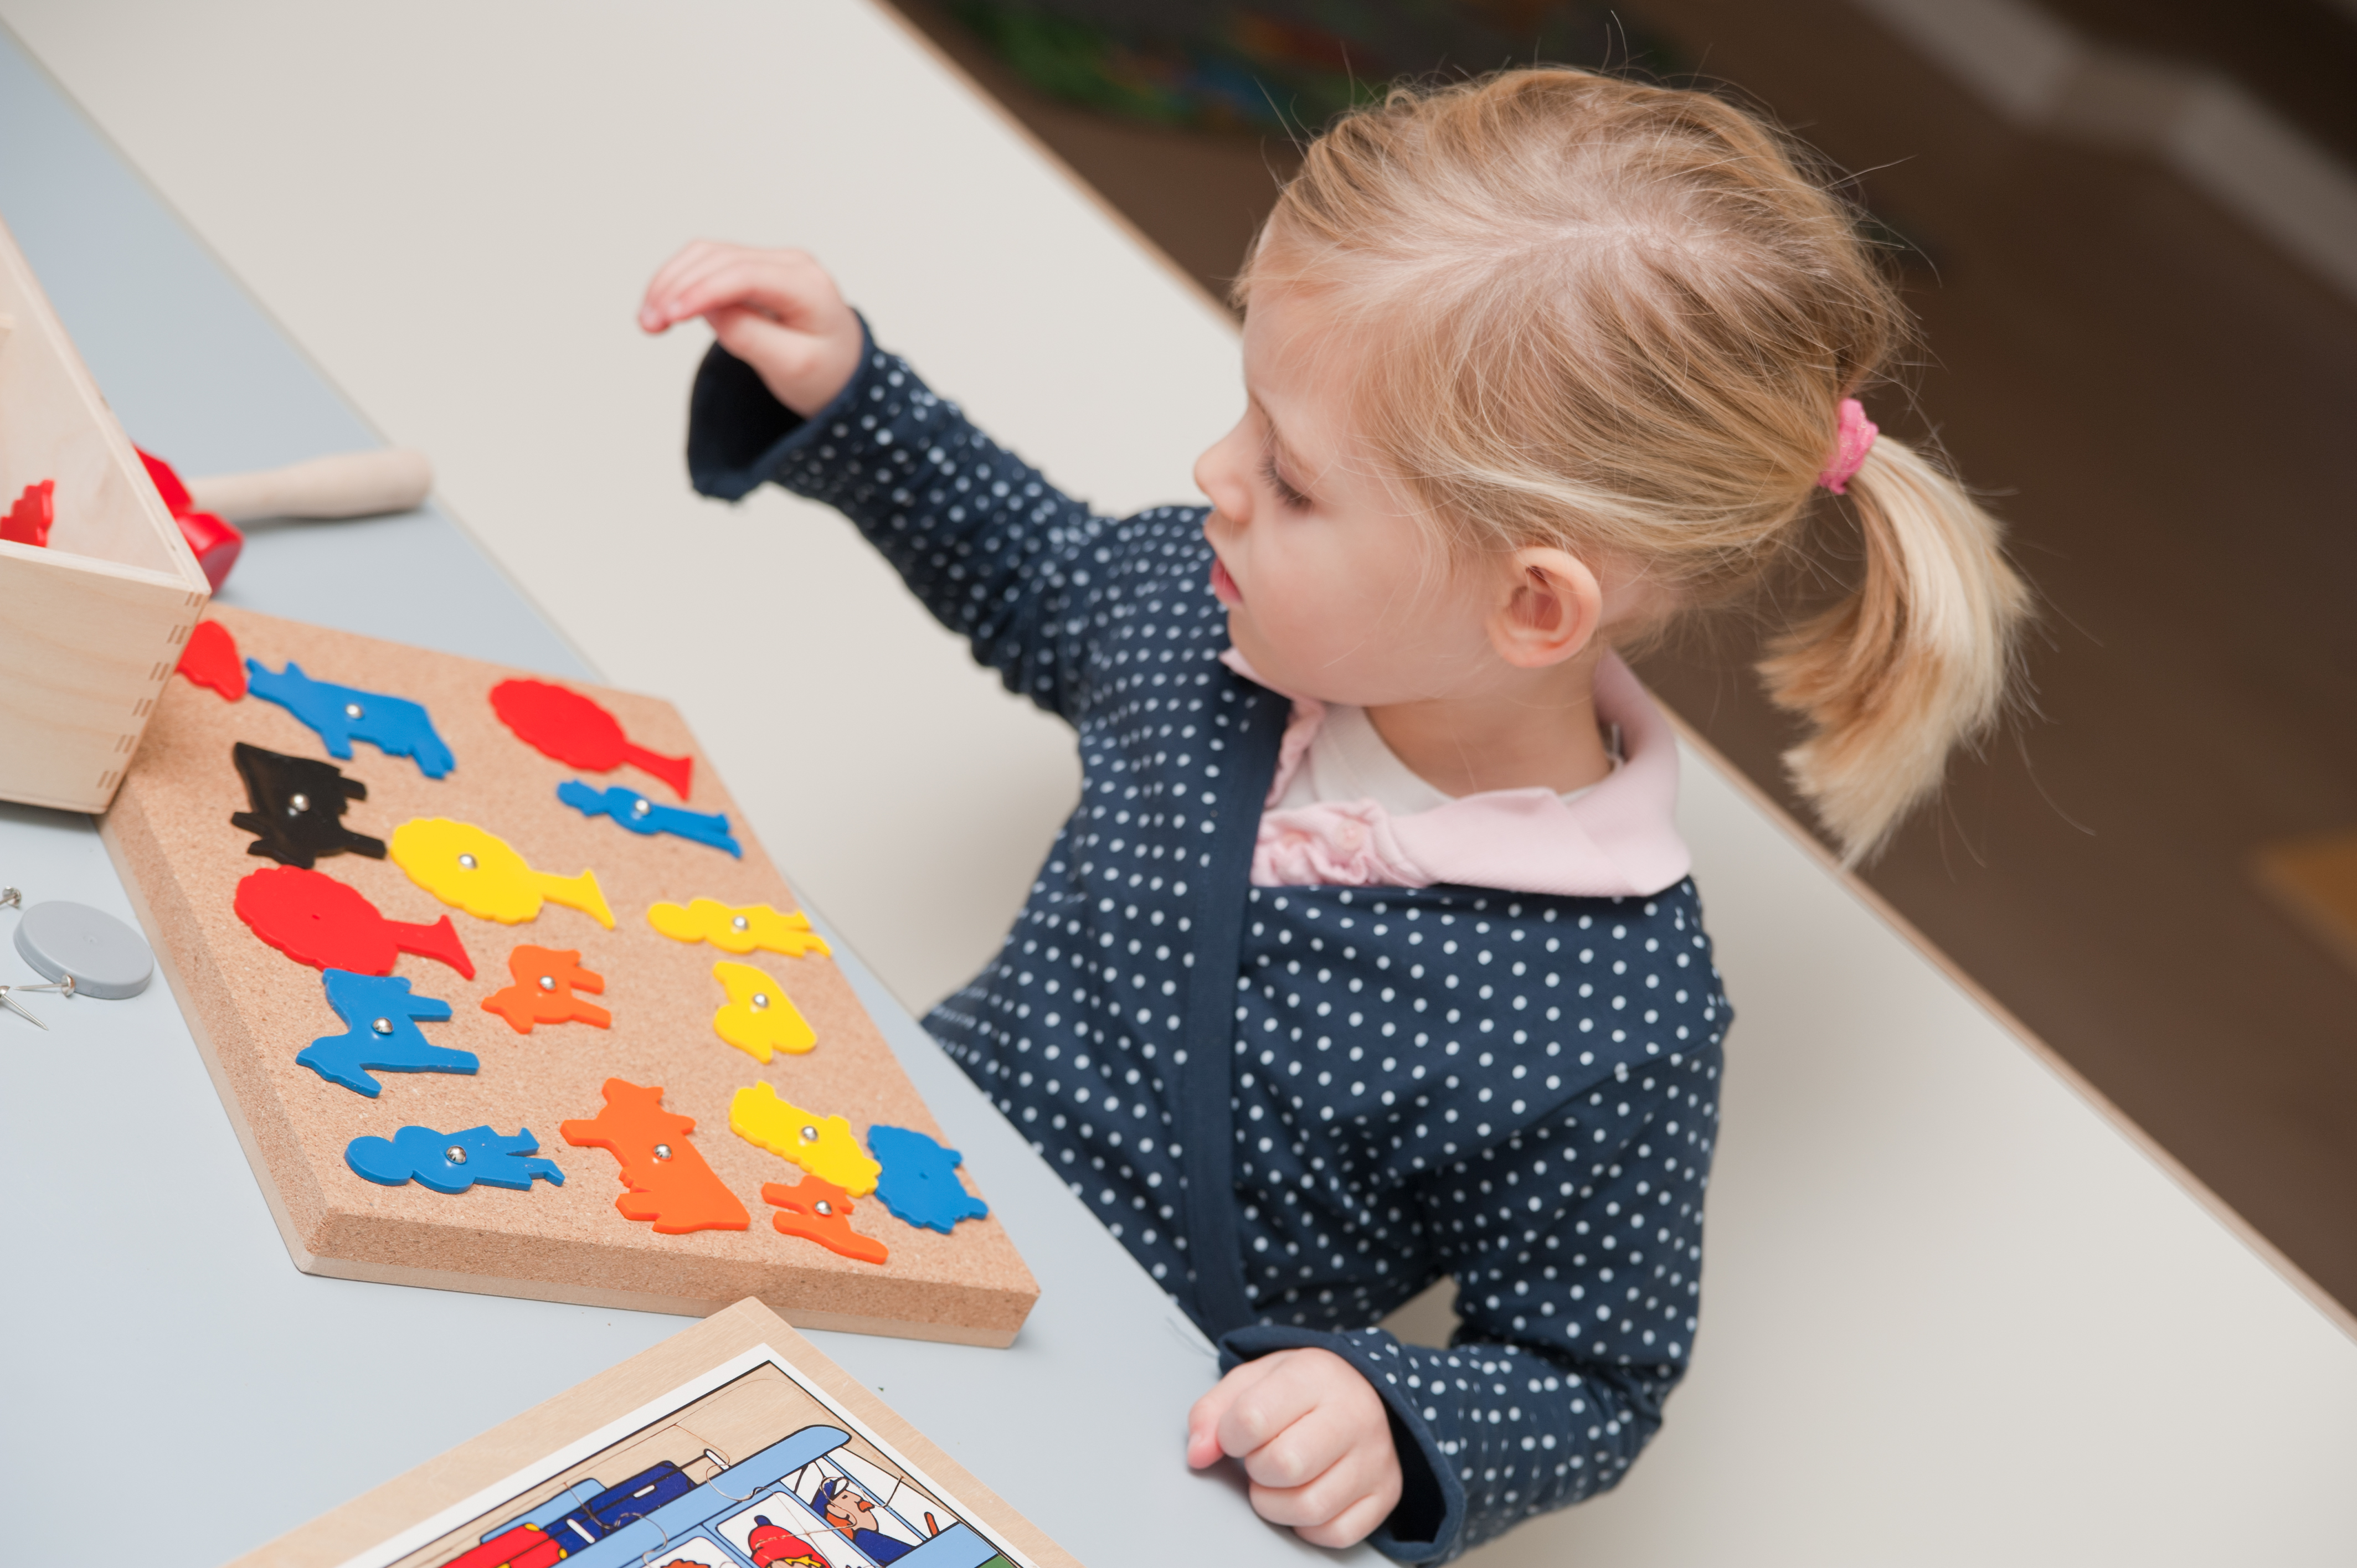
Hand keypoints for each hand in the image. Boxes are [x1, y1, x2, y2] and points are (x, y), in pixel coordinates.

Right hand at [637, 241, 864, 417]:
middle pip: (720, 259)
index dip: (703, 290)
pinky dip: (679, 281)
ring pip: (707, 255)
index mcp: (809, 286)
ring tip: (648, 320)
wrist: (843, 370)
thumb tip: (709, 309)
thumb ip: (751, 337)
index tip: (670, 315)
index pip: (746, 275)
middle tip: (648, 324)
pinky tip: (662, 306)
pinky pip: (707, 264)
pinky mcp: (752, 268)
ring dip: (670, 281)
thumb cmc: (825, 373)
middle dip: (676, 287)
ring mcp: (770, 261)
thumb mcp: (793, 367)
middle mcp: (790, 263)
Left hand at [1186, 1348, 1402, 1548]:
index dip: (1229, 1436)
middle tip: (1259, 1458)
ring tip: (1276, 1481)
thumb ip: (1213, 1411)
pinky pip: (1336, 1533)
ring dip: (1275, 1504)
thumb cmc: (1302, 1388)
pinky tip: (1303, 1496)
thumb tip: (1198, 1454)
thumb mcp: (1252, 1380)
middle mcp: (1354, 1415)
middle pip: (1285, 1466)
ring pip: (1310, 1508)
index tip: (1235, 1435)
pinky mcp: (1386, 1493)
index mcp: (1315, 1376)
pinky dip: (1308, 1526)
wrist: (1366, 1389)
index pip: (1253, 1418)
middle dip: (1256, 1470)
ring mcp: (1375, 1458)